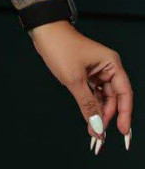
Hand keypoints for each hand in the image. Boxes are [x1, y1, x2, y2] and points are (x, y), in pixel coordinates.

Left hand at [29, 20, 132, 152]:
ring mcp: (97, 71)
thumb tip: (97, 126)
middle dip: (108, 117)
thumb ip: (87, 104)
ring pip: (103, 97)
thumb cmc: (60, 48)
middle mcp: (108, 67)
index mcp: (112, 64)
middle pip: (114, 98)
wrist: (43, 32)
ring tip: (94, 132)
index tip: (123, 132)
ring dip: (98, 113)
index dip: (125, 114)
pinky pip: (93, 93)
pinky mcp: (86, 73)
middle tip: (100, 136)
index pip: (125, 93)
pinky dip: (91, 105)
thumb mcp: (74, 79)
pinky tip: (89, 119)